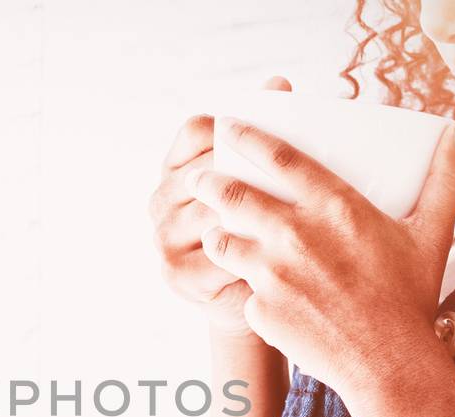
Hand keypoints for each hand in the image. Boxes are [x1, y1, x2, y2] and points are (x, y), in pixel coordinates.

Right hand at [148, 77, 293, 337]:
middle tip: (293, 177)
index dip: (230, 126)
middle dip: (247, 174)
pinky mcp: (177, 273)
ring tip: (293, 216)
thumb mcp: (260, 181)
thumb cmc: (262, 230)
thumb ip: (262, 136)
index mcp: (176, 168)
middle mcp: (161, 200)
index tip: (269, 131)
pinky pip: (216, 254)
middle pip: (206, 171)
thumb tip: (278, 84)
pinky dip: (247, 252)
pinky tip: (278, 251)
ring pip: (212, 212)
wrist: (258, 295)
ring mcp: (164, 237)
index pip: (196, 131)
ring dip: (250, 215)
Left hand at [186, 116, 454, 397]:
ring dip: (216, 233)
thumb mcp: (432, 234)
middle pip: (231, 194)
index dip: (246, 135)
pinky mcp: (259, 309)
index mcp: (334, 207)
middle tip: (200, 178)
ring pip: (221, 240)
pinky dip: (245, 287)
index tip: (228, 125)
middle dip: (208, 181)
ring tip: (217, 232)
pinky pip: (241, 290)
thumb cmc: (409, 298)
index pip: (277, 157)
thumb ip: (444, 179)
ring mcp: (272, 274)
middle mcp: (294, 235)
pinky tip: (254, 290)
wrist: (387, 364)